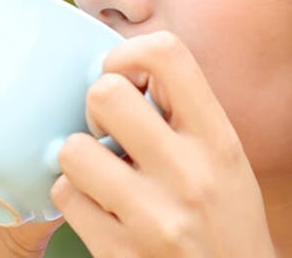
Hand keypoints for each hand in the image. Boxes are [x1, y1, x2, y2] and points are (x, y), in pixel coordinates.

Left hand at [51, 31, 276, 256]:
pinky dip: (75, 201)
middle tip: (109, 134)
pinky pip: (65, 198)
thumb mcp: (226, 162)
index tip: (126, 80)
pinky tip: (101, 211)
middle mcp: (188, 174)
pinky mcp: (120, 254)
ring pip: (73, 150)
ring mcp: (152, 218)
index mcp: (219, 141)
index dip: (128, 55)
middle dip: (95, 110)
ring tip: (104, 177)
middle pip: (105, 93)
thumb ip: (184, 116)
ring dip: (80, 162)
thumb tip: (117, 68)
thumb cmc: (224, 222)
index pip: (167, 54)